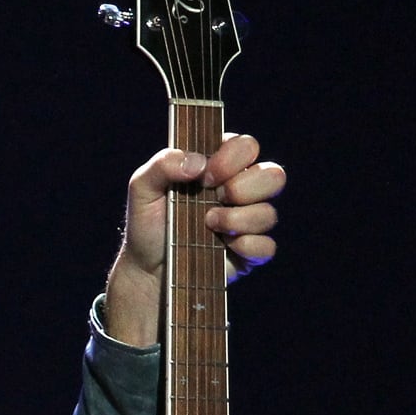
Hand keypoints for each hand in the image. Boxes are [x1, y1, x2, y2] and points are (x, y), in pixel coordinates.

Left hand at [100, 132, 283, 343]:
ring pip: (269, 213)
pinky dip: (246, 246)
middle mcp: (240, 190)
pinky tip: (223, 247)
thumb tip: (198, 163)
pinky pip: (267, 246)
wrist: (146, 268)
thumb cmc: (147, 222)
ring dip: (238, 220)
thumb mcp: (142, 187)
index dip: (231, 158)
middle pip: (273, 175)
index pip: (247, 146)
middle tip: (214, 200)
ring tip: (209, 225)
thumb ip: (163, 164)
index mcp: (219, 166)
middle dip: (242, 188)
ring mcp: (248, 222)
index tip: (205, 177)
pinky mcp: (250, 252)